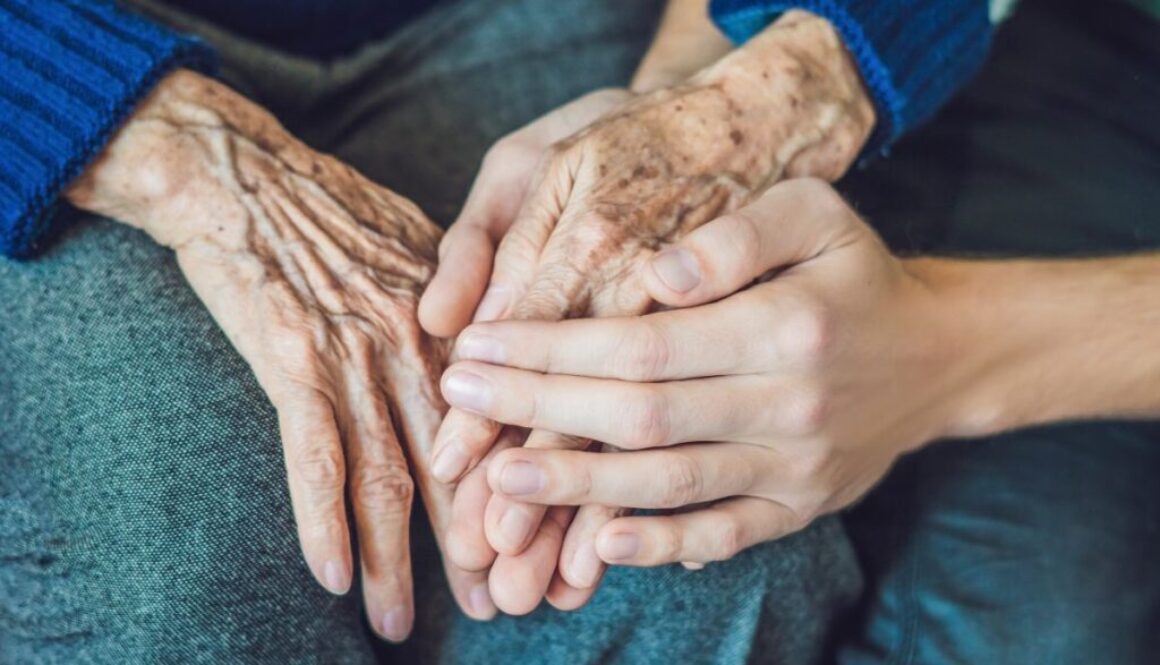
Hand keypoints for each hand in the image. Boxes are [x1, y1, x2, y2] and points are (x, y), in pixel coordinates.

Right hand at [67, 70, 492, 639]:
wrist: (245, 174)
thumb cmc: (334, 209)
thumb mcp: (424, 249)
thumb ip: (463, 312)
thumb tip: (493, 361)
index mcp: (460, 322)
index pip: (506, 425)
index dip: (524, 491)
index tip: (540, 544)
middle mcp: (422, 345)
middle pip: (462, 464)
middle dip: (479, 542)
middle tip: (502, 604)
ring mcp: (358, 355)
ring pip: (390, 476)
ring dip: (399, 560)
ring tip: (405, 623)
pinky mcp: (294, 361)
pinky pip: (314, 458)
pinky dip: (323, 524)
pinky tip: (333, 579)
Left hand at [442, 179, 978, 565]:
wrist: (938, 355)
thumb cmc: (856, 273)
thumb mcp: (814, 214)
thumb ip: (733, 236)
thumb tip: (652, 275)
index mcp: (783, 325)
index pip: (642, 344)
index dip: (552, 349)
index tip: (480, 345)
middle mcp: (788, 404)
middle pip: (639, 417)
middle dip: (537, 411)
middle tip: (460, 401)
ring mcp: (794, 467)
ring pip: (667, 484)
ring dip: (574, 487)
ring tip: (495, 479)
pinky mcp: (797, 508)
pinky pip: (721, 536)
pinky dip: (659, 545)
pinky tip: (596, 541)